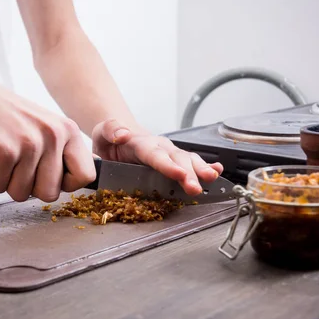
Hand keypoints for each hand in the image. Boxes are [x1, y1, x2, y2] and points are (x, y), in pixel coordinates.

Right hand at [0, 67, 95, 201]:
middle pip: (51, 193)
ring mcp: (29, 145)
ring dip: (7, 182)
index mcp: (68, 130)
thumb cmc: (5, 116)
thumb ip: (61, 152)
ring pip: (22, 194)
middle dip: (30, 188)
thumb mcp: (44, 126)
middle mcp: (53, 136)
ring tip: (2, 157)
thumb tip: (78, 182)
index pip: (86, 175)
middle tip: (17, 166)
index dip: (67, 185)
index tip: (49, 177)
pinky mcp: (5, 153)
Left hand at [92, 119, 223, 195]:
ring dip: (200, 171)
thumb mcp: (102, 132)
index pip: (155, 155)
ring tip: (212, 179)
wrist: (118, 137)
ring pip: (188, 160)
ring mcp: (170, 153)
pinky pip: (193, 162)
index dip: (168, 166)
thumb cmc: (110, 139)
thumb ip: (110, 130)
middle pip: (177, 159)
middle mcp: (160, 147)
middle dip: (189, 173)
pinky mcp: (175, 160)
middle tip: (196, 187)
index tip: (180, 175)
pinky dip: (207, 166)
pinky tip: (217, 171)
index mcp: (141, 144)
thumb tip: (122, 134)